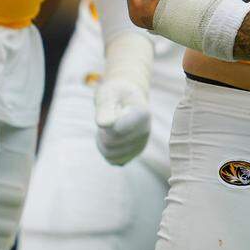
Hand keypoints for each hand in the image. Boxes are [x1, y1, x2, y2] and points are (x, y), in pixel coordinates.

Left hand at [94, 31, 153, 165]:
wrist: (127, 94)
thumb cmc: (116, 89)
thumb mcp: (107, 93)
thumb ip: (105, 108)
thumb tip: (103, 125)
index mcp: (142, 112)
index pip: (125, 127)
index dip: (113, 124)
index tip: (108, 119)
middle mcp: (145, 130)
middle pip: (115, 143)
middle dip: (104, 133)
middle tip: (105, 118)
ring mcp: (140, 144)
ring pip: (113, 155)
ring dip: (104, 143)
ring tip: (108, 126)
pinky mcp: (133, 153)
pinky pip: (114, 160)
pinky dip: (106, 151)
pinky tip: (108, 138)